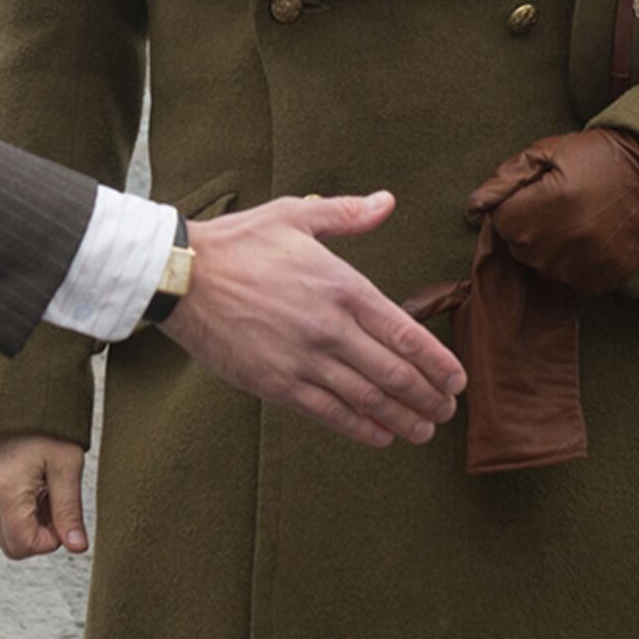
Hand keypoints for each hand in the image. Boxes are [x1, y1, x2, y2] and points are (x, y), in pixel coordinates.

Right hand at [0, 432, 88, 558]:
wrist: (20, 384)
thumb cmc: (48, 421)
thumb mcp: (67, 464)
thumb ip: (70, 510)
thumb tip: (77, 547)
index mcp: (5, 490)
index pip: (23, 545)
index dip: (50, 541)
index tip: (65, 516)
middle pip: (10, 544)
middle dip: (39, 534)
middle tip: (58, 504)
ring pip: (4, 528)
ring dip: (30, 520)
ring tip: (48, 487)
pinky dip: (20, 507)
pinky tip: (35, 481)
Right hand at [161, 193, 465, 444]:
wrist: (181, 277)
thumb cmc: (237, 242)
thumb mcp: (295, 216)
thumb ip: (347, 215)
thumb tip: (387, 202)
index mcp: (342, 286)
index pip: (406, 333)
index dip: (438, 362)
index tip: (457, 380)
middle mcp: (331, 328)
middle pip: (396, 373)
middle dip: (429, 397)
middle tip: (447, 412)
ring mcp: (304, 360)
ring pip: (368, 399)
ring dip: (403, 418)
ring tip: (423, 430)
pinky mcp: (277, 384)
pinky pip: (330, 413)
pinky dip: (360, 428)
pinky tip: (380, 436)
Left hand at [467, 128, 638, 294]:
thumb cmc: (596, 156)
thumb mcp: (547, 153)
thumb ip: (506, 180)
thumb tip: (473, 208)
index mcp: (547, 204)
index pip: (501, 223)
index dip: (512, 208)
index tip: (533, 196)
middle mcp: (565, 240)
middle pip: (519, 249)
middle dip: (528, 229)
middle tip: (556, 207)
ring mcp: (587, 263)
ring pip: (543, 268)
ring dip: (550, 249)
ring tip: (574, 222)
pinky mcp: (606, 278)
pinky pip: (572, 280)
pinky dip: (574, 264)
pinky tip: (590, 239)